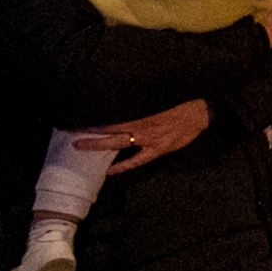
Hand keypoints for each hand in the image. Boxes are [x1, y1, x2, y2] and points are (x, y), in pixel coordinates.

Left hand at [85, 99, 213, 171]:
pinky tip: (109, 171)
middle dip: (89, 130)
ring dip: (98, 145)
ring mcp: (148, 138)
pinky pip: (136, 160)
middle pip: (109, 127)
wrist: (201, 112)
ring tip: (80, 147)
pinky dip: (122, 166)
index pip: (112, 115)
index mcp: (141, 111)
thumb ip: (142, 104)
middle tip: (70, 132)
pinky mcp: (157, 149)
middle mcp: (141, 125)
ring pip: (118, 142)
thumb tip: (123, 101)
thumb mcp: (160, 99)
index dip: (95, 117)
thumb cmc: (181, 104)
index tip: (78, 116)